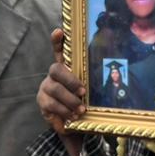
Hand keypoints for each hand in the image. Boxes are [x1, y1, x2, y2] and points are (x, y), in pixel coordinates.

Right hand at [37, 29, 87, 155]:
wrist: (72, 124)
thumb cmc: (83, 102)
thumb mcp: (91, 92)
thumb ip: (94, 82)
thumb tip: (112, 71)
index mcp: (66, 68)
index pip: (60, 50)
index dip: (58, 41)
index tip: (59, 31)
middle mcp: (53, 75)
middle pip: (56, 70)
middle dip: (70, 80)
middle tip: (83, 92)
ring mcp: (46, 88)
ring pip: (54, 89)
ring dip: (69, 100)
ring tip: (80, 110)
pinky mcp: (42, 102)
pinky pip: (51, 105)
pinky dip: (63, 112)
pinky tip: (71, 117)